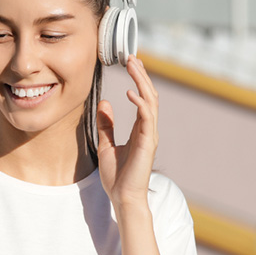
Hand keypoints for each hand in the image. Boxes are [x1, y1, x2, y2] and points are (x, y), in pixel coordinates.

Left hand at [96, 55, 158, 211]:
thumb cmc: (116, 176)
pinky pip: (147, 118)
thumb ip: (106, 125)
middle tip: (132, 57)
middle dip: (141, 75)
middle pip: (148, 95)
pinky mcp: (148, 143)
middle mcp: (148, 130)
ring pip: (150, 102)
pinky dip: (140, 103)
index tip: (130, 63)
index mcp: (140, 129)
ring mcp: (150, 135)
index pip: (142, 98)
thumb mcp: (106, 144)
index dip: (137, 80)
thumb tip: (104, 104)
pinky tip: (130, 93)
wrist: (123, 197)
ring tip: (133, 65)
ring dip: (142, 82)